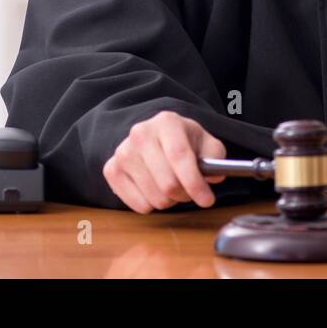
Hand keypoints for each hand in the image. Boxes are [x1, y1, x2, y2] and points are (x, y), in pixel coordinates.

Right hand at [103, 111, 227, 212]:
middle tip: (190, 191)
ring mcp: (123, 152)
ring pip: (155, 198)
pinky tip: (154, 188)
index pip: (179, 156)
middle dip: (185, 195)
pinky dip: (152, 204)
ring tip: (171, 186)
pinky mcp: (111, 170)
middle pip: (168, 183)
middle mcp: (140, 133)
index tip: (207, 200)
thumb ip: (215, 157)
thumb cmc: (183, 142)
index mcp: (167, 122)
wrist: (155, 137)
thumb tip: (213, 177)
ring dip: (170, 201)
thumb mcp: (206, 143)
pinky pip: (139, 205)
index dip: (195, 182)